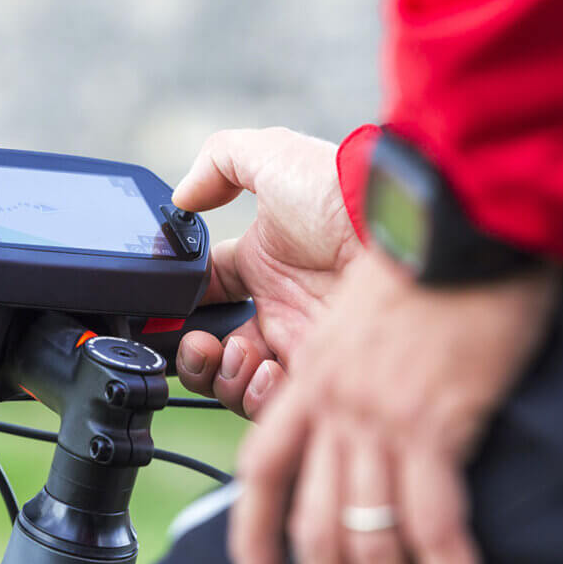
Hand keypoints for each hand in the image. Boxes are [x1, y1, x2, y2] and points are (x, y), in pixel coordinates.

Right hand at [173, 127, 364, 417]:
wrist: (397, 234)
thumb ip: (217, 163)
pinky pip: (278, 407)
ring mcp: (301, 342)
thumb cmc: (340, 192)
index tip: (164, 312)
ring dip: (222, 377)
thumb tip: (181, 197)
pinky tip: (267, 371)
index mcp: (262, 262)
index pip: (207, 294)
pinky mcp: (323, 377)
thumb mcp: (272, 157)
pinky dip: (259, 397)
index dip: (179, 307)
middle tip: (201, 346)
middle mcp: (279, 306)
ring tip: (237, 356)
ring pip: (239, 382)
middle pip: (217, 349)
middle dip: (195, 356)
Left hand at [230, 253, 561, 563]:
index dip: (249, 536)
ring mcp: (379, 417)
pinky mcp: (435, 420)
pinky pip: (434, 526)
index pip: (260, 471)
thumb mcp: (363, 310)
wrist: (465, 213)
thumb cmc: (426, 257)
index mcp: (312, 378)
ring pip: (367, 544)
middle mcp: (334, 406)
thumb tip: (372, 411)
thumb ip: (352, 364)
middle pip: (311, 533)